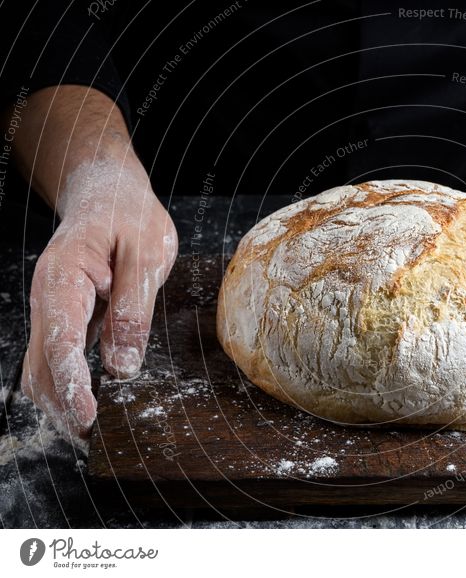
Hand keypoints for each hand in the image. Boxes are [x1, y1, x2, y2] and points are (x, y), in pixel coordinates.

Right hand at [20, 158, 177, 448]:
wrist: (108, 192)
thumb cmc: (128, 215)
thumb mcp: (145, 254)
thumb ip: (133, 308)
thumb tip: (122, 366)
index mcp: (63, 279)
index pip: (61, 342)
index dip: (73, 385)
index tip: (89, 417)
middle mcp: (48, 300)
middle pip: (41, 365)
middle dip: (63, 405)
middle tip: (96, 438)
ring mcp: (52, 311)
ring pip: (42, 369)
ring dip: (61, 403)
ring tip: (93, 434)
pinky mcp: (64, 318)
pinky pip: (56, 359)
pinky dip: (67, 387)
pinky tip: (89, 406)